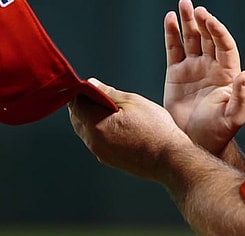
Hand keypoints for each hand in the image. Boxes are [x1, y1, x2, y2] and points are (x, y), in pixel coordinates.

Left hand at [69, 78, 193, 181]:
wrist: (170, 159)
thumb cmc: (155, 131)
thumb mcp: (133, 102)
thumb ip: (108, 92)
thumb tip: (92, 84)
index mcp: (96, 125)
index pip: (74, 104)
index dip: (80, 91)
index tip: (90, 86)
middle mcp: (94, 142)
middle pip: (77, 118)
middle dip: (85, 105)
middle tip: (103, 95)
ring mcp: (101, 153)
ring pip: (86, 131)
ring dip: (93, 118)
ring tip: (114, 110)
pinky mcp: (109, 160)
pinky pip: (97, 141)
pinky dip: (101, 130)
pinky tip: (119, 125)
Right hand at [163, 0, 244, 154]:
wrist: (195, 143)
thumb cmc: (219, 132)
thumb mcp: (234, 117)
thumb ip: (242, 96)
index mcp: (228, 73)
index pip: (224, 45)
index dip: (217, 31)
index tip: (209, 19)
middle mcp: (211, 67)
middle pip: (207, 37)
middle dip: (202, 21)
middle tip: (194, 8)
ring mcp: (193, 68)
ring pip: (190, 39)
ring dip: (187, 21)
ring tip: (183, 4)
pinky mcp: (176, 73)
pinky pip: (174, 49)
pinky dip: (171, 33)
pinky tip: (169, 18)